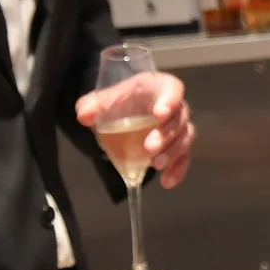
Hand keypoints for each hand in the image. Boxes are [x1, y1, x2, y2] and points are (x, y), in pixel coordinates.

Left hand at [75, 71, 195, 187]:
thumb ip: (90, 105)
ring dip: (172, 153)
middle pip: (179, 118)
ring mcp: (177, 127)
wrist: (119, 115)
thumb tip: (84, 116)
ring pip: (184, 138)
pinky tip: (167, 182)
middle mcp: (173, 106)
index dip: (169, 100)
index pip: (172, 88)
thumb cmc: (116, 102)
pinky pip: (184, 157)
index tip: (158, 115)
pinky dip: (178, 170)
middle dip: (166, 135)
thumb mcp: (99, 101)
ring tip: (154, 166)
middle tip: (149, 148)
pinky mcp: (177, 146)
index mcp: (157, 87)